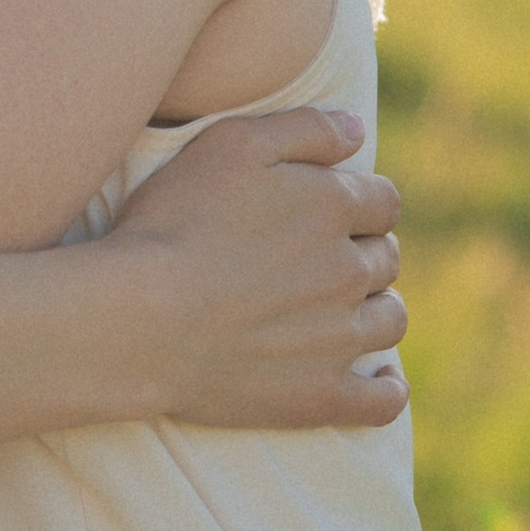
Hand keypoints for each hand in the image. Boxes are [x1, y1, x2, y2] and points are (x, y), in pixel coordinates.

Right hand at [99, 105, 406, 430]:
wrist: (139, 318)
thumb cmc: (173, 224)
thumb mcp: (231, 144)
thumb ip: (304, 129)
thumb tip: (359, 130)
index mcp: (333, 207)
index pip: (383, 202)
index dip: (359, 203)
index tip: (328, 213)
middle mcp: (350, 271)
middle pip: (385, 258)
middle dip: (361, 253)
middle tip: (318, 261)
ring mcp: (339, 338)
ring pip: (390, 320)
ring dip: (375, 310)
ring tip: (341, 311)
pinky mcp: (320, 395)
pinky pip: (382, 401)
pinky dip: (387, 390)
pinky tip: (379, 381)